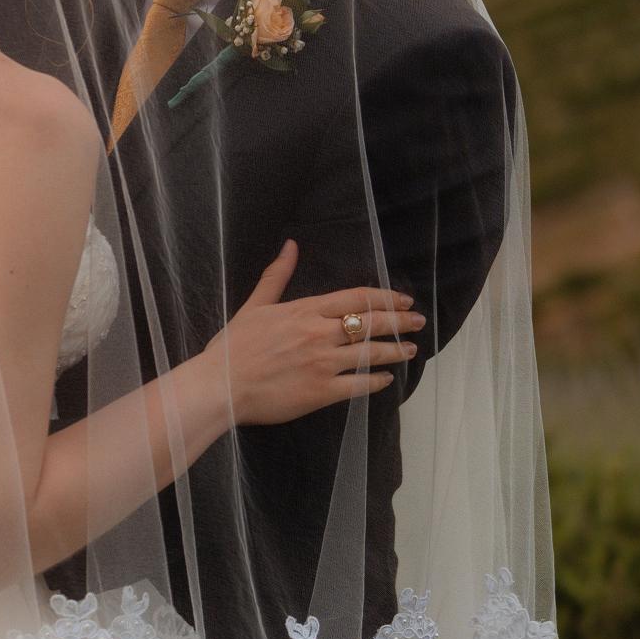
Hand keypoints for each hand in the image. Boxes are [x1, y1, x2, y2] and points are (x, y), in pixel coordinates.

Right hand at [205, 240, 424, 425]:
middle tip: (419, 321)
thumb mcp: (255, 305)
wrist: (220, 385)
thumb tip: (291, 245)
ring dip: (394, 350)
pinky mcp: (321, 392)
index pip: (356, 298)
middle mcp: (319, 334)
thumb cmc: (234, 346)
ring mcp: (323, 364)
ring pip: (370, 353)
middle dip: (399, 321)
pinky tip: (387, 379)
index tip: (404, 299)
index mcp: (305, 310)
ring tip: (410, 349)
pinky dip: (376, 381)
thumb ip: (277, 276)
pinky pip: (359, 385)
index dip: (385, 297)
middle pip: (370, 323)